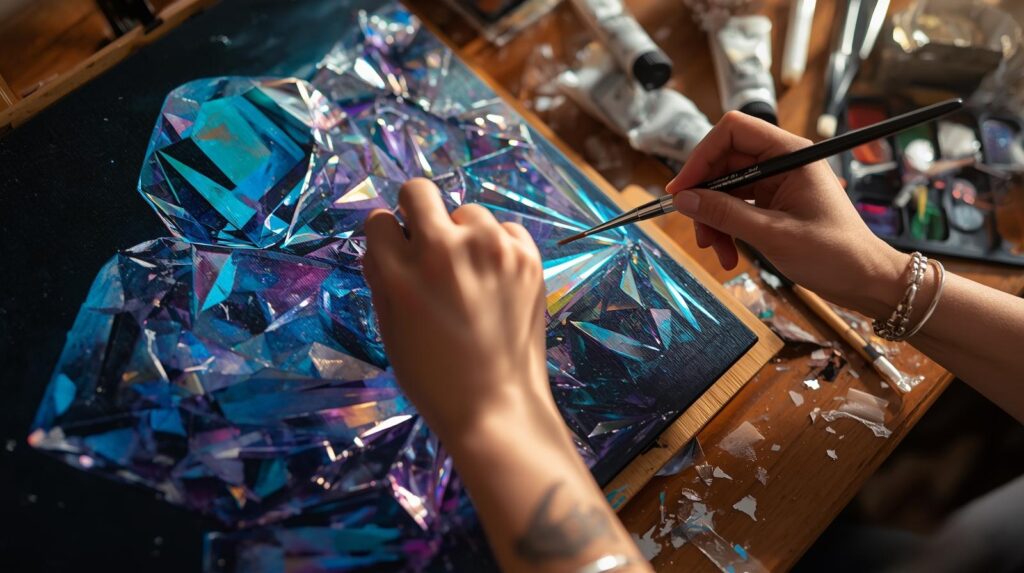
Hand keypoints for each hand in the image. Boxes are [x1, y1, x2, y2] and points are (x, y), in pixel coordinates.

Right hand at [362, 178, 561, 444]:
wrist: (495, 405)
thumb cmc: (433, 375)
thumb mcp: (390, 325)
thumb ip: (384, 275)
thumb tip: (388, 236)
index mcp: (399, 272)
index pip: (380, 219)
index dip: (388, 238)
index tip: (400, 256)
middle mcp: (444, 250)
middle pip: (418, 190)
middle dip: (418, 212)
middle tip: (430, 244)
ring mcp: (490, 249)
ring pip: (467, 212)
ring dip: (465, 235)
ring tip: (472, 277)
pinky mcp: (527, 256)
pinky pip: (506, 231)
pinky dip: (500, 250)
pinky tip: (498, 284)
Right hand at [666, 111, 909, 318]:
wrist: (866, 280)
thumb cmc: (834, 254)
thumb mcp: (773, 235)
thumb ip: (725, 214)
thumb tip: (684, 200)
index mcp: (790, 154)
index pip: (733, 132)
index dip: (701, 156)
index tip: (682, 190)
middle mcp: (781, 163)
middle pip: (723, 163)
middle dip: (705, 197)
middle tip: (696, 229)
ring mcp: (777, 184)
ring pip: (725, 190)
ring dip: (713, 220)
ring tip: (717, 252)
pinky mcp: (774, 205)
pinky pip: (736, 208)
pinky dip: (726, 230)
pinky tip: (729, 255)